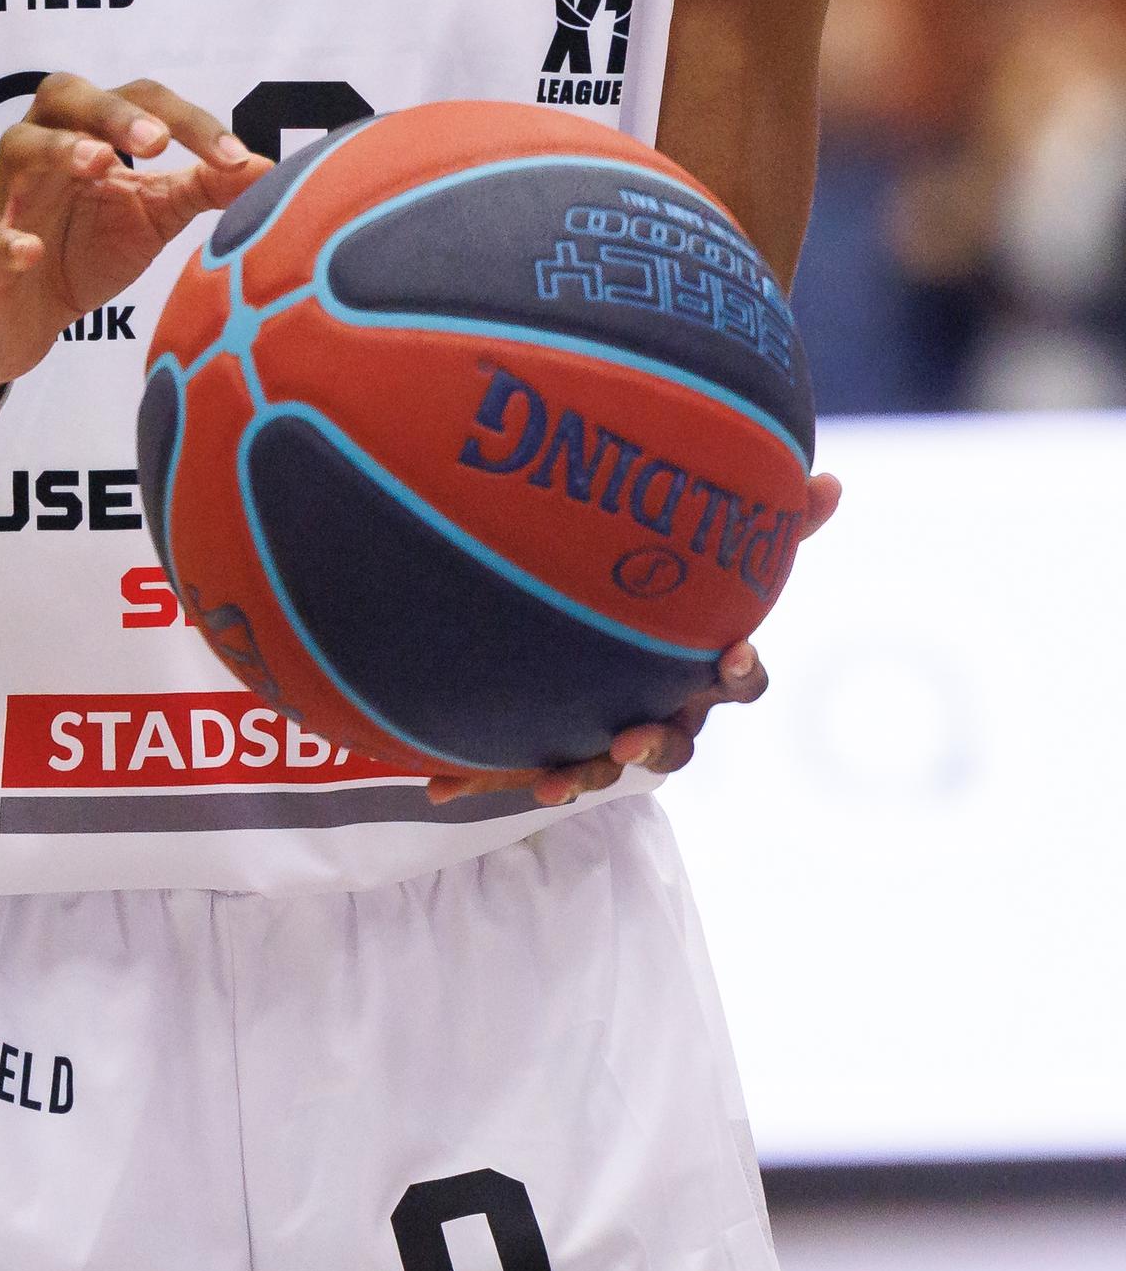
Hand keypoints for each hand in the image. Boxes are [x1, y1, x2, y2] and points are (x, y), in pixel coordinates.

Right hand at [0, 73, 268, 414]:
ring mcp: (7, 198)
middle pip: (64, 96)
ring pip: (18, 148)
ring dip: (59, 150)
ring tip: (100, 165)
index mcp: (90, 133)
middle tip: (158, 141)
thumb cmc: (87, 250)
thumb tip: (269, 167)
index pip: (138, 100)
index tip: (236, 158)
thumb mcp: (154, 215)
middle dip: (112, 111)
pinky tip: (31, 251)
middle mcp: (44, 151)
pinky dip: (6, 239)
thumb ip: (205, 187)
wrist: (25, 322)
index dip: (188, 121)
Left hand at [427, 469, 842, 809]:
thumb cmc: (671, 583)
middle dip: (657, 742)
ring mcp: (607, 729)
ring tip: (560, 781)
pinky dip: (487, 779)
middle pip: (675, 743)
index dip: (741, 671)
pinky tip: (437, 792)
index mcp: (702, 664)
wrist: (588, 628)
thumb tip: (832, 478)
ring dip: (586, 773)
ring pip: (603, 766)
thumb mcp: (713, 543)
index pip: (740, 678)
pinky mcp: (552, 741)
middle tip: (635, 735)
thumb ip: (770, 516)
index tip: (730, 655)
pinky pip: (524, 766)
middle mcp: (663, 706)